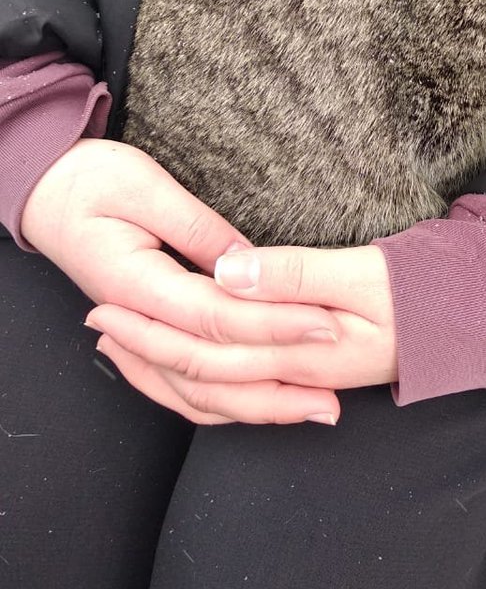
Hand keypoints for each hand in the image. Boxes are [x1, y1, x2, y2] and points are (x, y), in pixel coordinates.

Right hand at [22, 139, 341, 424]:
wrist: (47, 191)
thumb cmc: (91, 180)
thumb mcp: (145, 186)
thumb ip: (198, 229)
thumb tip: (248, 262)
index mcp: (135, 285)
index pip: (217, 316)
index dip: (275, 324)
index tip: (325, 324)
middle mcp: (136, 321)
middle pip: (212, 368)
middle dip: (278, 380)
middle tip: (335, 391)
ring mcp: (138, 334)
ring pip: (197, 391)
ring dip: (257, 404)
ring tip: (313, 408)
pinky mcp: (146, 334)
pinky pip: (182, 386)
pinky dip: (224, 402)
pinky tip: (262, 404)